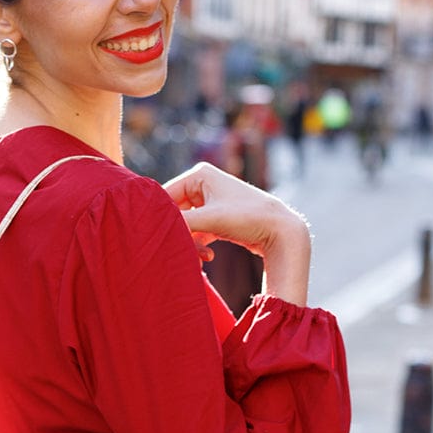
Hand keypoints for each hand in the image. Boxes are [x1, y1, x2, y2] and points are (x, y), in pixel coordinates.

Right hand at [163, 162, 311, 304]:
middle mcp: (204, 184)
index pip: (165, 196)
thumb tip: (149, 230)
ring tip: (199, 258)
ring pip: (186, 225)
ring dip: (190, 242)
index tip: (155, 239)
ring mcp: (211, 201)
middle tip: (179, 251)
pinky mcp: (218, 217)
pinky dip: (199, 245)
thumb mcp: (209, 220)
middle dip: (178, 233)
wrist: (283, 233)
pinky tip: (207, 258)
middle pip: (175, 212)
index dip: (160, 218)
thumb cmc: (248, 219)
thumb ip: (178, 224)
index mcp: (199, 174)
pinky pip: (198, 232)